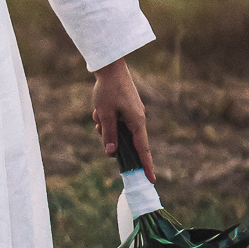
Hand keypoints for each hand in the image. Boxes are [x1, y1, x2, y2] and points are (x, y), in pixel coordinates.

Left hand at [91, 58, 153, 181]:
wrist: (110, 67)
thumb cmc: (108, 91)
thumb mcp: (105, 115)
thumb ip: (109, 135)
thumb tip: (111, 153)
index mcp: (137, 123)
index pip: (143, 150)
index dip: (146, 166)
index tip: (151, 180)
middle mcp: (137, 120)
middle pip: (125, 141)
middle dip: (110, 138)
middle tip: (100, 124)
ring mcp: (132, 114)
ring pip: (117, 131)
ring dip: (105, 127)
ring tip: (97, 113)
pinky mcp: (126, 109)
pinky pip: (116, 122)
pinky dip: (106, 119)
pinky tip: (98, 110)